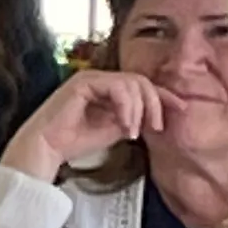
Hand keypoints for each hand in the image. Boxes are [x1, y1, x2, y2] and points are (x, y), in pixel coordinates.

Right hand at [10, 68, 161, 176]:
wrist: (47, 149)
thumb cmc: (73, 141)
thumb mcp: (114, 129)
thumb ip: (132, 117)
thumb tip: (154, 115)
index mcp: (107, 88)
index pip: (142, 86)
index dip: (164, 96)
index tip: (181, 109)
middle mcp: (100, 79)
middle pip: (142, 81)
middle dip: (155, 104)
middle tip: (157, 126)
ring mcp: (92, 78)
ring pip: (132, 83)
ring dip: (139, 109)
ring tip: (133, 132)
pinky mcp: (84, 82)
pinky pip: (117, 86)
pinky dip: (126, 106)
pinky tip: (124, 124)